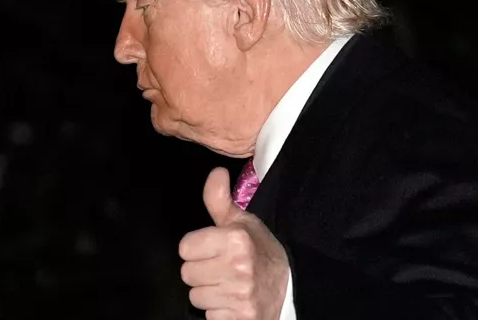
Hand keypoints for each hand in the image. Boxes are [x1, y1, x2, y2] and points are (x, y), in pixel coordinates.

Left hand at [179, 167, 289, 319]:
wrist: (291, 286)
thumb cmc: (260, 251)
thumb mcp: (242, 222)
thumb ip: (220, 200)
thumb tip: (216, 172)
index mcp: (236, 239)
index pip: (185, 248)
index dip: (197, 248)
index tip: (213, 249)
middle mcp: (239, 267)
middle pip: (187, 274)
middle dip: (201, 271)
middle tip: (221, 268)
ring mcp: (242, 295)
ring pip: (196, 297)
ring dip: (209, 293)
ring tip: (228, 284)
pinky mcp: (243, 317)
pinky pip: (209, 316)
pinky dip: (219, 311)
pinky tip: (233, 301)